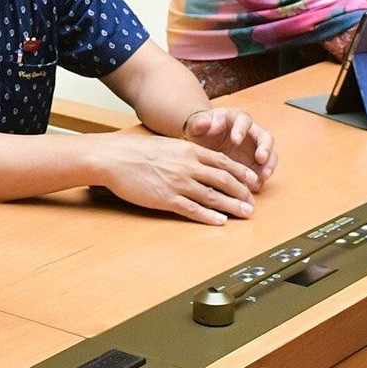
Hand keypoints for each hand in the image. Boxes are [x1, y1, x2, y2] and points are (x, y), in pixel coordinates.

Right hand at [94, 132, 259, 224]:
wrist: (114, 158)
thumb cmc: (135, 151)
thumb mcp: (166, 145)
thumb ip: (184, 153)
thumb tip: (197, 161)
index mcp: (189, 151)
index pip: (223, 162)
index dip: (241, 172)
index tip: (253, 180)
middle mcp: (188, 166)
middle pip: (224, 180)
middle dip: (242, 192)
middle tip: (253, 202)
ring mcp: (179, 183)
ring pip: (213, 196)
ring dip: (232, 206)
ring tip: (245, 213)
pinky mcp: (167, 198)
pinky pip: (193, 209)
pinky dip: (209, 216)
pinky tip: (220, 222)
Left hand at [181, 107, 275, 188]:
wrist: (204, 142)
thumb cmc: (202, 130)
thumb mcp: (197, 125)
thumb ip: (199, 123)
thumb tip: (204, 122)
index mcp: (237, 118)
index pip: (244, 121)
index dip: (241, 130)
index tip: (235, 141)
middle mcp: (251, 132)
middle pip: (265, 137)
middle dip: (265, 147)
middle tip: (260, 158)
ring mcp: (256, 148)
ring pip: (270, 154)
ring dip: (269, 165)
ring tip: (263, 176)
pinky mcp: (257, 163)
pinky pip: (264, 169)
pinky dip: (262, 177)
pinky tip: (256, 186)